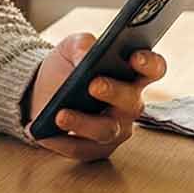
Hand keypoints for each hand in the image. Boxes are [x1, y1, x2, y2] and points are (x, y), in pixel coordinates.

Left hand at [23, 32, 167, 161]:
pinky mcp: (95, 149)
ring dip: (83, 123)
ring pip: (106, 130)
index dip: (149, 64)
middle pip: (131, 102)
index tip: (134, 57)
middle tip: (93, 84)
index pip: (153, 69)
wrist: (40, 91)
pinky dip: (62, 142)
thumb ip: (81, 43)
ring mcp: (115, 129)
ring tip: (60, 115)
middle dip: (114, 92)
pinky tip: (45, 134)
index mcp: (132, 74)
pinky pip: (81, 149)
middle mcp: (129, 104)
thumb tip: (87, 53)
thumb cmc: (66, 66)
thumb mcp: (70, 47)